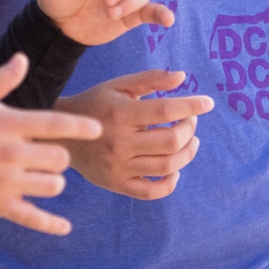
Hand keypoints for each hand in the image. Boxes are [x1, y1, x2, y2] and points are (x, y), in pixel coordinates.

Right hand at [0, 54, 102, 234]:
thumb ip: (2, 78)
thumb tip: (23, 58)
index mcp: (9, 124)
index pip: (55, 123)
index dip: (80, 126)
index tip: (97, 129)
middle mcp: (11, 154)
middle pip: (60, 158)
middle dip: (60, 156)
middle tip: (50, 154)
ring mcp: (6, 183)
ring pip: (52, 186)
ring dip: (54, 181)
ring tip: (44, 176)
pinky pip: (33, 219)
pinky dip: (51, 225)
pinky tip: (65, 227)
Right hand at [52, 69, 213, 199]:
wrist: (61, 136)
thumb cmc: (95, 105)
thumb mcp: (118, 86)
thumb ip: (150, 79)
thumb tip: (183, 77)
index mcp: (120, 114)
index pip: (166, 110)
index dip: (192, 106)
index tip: (208, 103)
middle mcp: (120, 143)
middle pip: (171, 141)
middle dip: (190, 130)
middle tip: (191, 122)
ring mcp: (118, 167)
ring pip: (167, 167)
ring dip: (187, 153)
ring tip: (190, 142)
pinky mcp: (117, 184)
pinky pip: (151, 191)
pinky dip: (170, 183)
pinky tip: (175, 169)